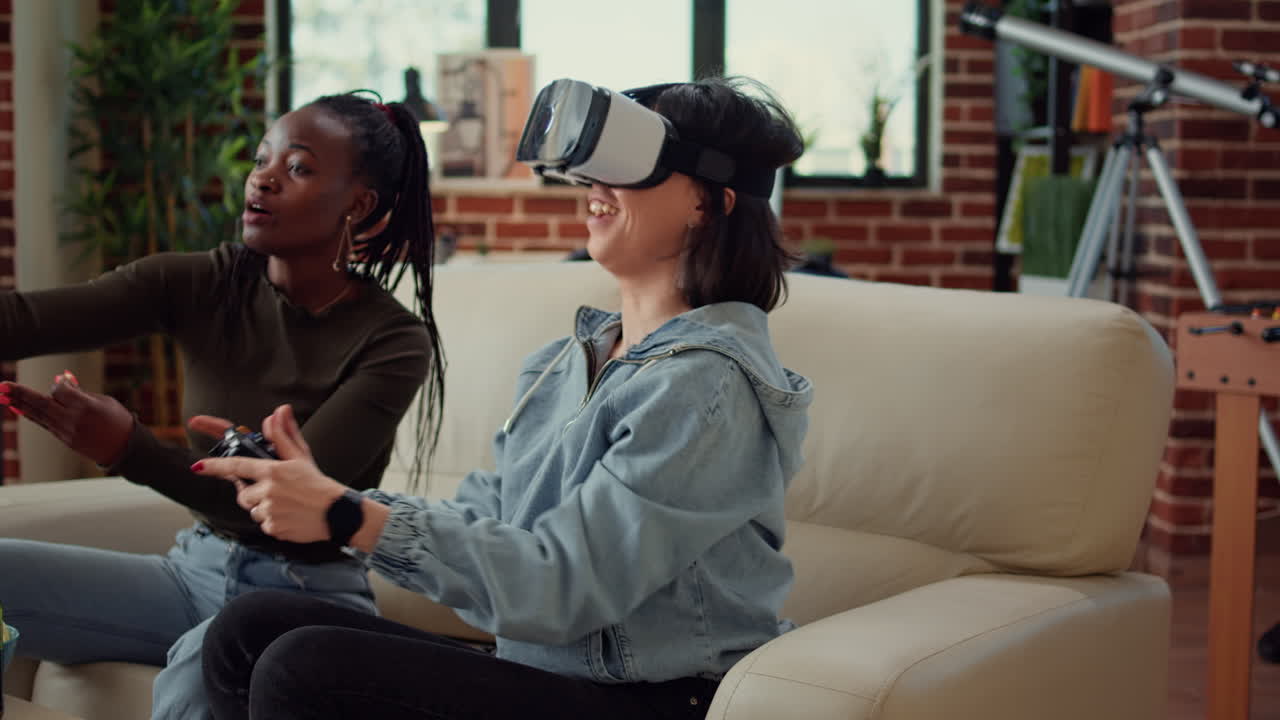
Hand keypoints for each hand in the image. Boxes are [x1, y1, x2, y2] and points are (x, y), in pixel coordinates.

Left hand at [0, 372, 133, 465]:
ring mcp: (67, 431)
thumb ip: (80, 393)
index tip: (64, 380)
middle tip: (2, 385)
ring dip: (19, 404)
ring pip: (38, 415)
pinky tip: (19, 408)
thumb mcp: (104, 401)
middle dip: (20, 393)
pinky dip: (31, 415)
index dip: (59, 384)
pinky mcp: (65, 439)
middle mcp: (73, 419)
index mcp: (86, 406)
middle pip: (41, 403)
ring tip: (3, 395)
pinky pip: (44, 424)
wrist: (125, 448)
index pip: (60, 390)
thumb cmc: (118, 421)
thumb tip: (62, 381)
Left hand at [190, 404, 336, 542]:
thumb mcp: (301, 457)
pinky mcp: (273, 528)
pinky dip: (274, 522)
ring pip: (253, 510)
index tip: (198, 466)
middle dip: (254, 494)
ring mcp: (270, 511)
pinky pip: (264, 525)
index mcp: (273, 471)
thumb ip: (284, 435)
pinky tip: (290, 517)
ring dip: (265, 509)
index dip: (214, 466)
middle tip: (278, 492)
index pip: (236, 466)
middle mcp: (268, 490)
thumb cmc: (319, 484)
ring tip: (288, 505)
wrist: (338, 513)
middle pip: (243, 494)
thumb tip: (278, 411)